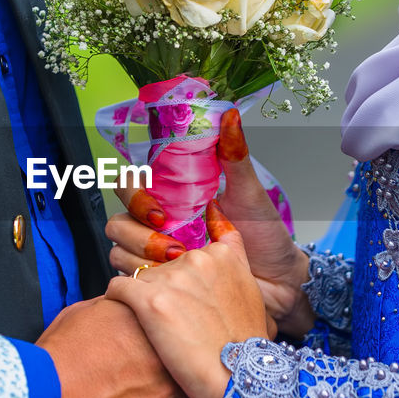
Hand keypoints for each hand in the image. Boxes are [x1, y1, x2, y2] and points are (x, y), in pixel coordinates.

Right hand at [36, 297, 195, 397]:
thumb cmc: (52, 363)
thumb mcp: (80, 315)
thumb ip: (115, 309)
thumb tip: (128, 308)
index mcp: (146, 322)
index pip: (175, 322)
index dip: (166, 333)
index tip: (156, 340)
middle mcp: (164, 356)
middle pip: (189, 356)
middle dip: (175, 361)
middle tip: (154, 368)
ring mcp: (167, 395)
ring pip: (191, 389)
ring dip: (176, 390)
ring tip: (150, 394)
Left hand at [106, 201, 273, 397]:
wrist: (238, 381)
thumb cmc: (243, 344)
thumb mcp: (251, 290)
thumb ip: (233, 253)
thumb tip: (216, 210)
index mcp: (221, 255)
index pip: (183, 253)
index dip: (179, 278)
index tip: (181, 299)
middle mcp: (196, 260)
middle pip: (160, 266)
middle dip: (160, 290)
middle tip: (170, 322)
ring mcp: (172, 279)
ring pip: (138, 277)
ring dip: (140, 300)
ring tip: (152, 328)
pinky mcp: (149, 301)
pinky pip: (117, 288)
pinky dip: (117, 301)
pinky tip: (128, 321)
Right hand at [108, 108, 314, 337]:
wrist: (280, 282)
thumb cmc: (266, 237)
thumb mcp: (251, 193)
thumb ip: (234, 155)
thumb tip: (230, 114)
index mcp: (174, 196)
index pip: (131, 184)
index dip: (133, 194)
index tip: (162, 211)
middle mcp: (160, 224)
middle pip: (118, 220)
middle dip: (138, 233)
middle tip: (172, 245)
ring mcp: (158, 255)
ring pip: (119, 250)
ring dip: (141, 258)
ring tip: (179, 264)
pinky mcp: (162, 283)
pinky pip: (133, 281)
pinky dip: (146, 281)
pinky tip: (176, 283)